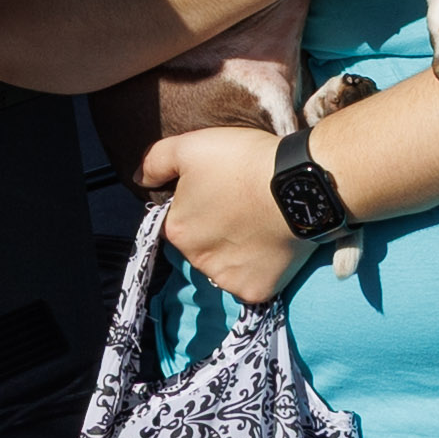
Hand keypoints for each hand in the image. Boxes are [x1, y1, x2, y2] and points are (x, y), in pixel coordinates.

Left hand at [143, 121, 301, 305]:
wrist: (299, 183)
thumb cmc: (243, 161)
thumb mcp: (190, 147)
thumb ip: (156, 161)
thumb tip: (139, 178)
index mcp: (178, 229)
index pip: (179, 224)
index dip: (198, 208)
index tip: (221, 194)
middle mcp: (196, 260)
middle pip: (202, 248)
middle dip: (217, 232)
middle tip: (243, 208)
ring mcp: (227, 279)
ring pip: (225, 268)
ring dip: (237, 252)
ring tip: (260, 224)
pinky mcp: (256, 291)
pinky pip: (252, 283)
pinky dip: (260, 269)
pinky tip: (271, 245)